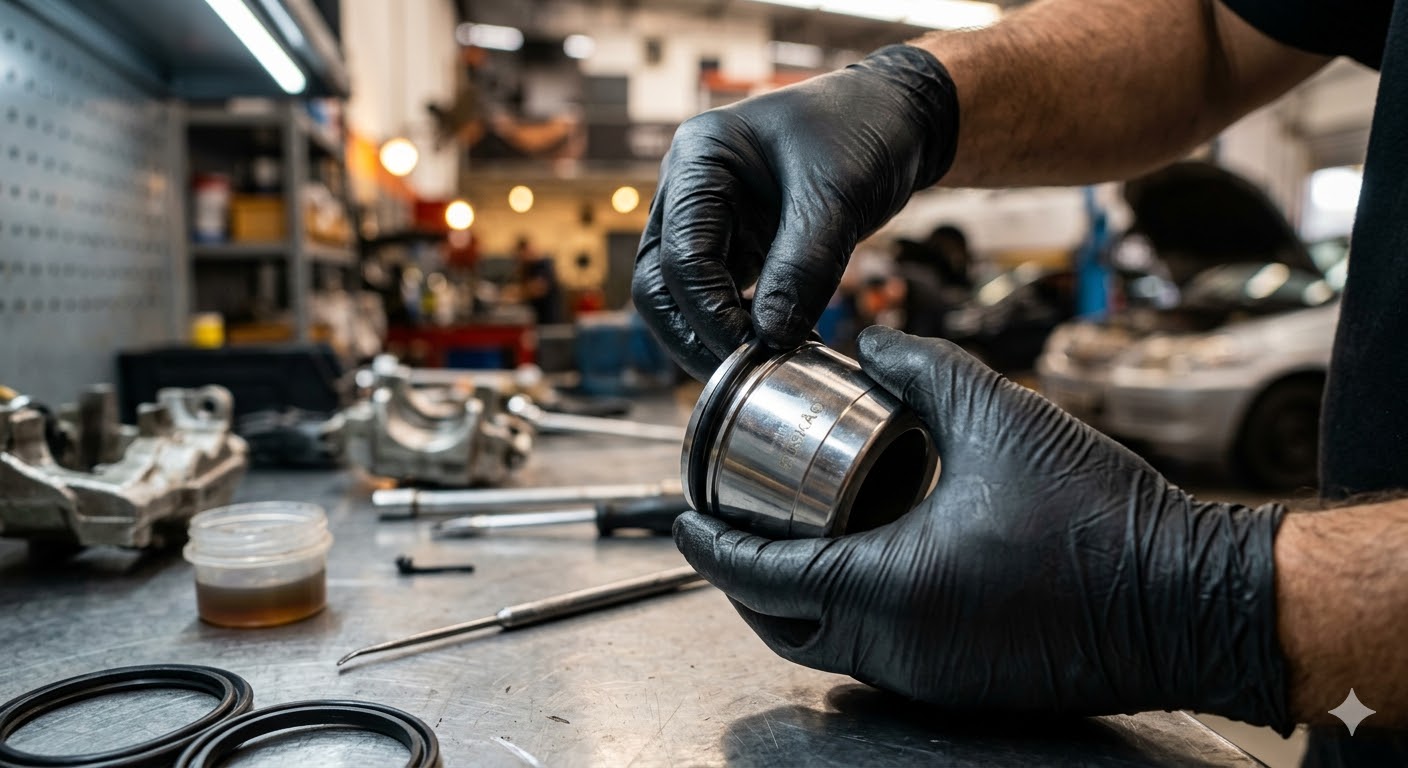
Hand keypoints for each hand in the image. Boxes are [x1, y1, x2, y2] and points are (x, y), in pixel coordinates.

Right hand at [633, 46, 958, 379]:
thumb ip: (803, 267)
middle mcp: (689, 187)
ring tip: (767, 365)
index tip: (753, 354)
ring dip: (714, 335)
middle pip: (660, 282)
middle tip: (745, 375)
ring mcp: (708, 216)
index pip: (681, 256)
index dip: (711, 314)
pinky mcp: (735, 241)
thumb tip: (771, 337)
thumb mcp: (837, 196)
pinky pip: (720, 294)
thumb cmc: (865, 129)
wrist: (899, 118)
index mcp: (700, 158)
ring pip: (682, 296)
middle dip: (696, 334)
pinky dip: (741, 325)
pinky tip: (780, 344)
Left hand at [674, 326, 1292, 730]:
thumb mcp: (999, 416)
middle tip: (727, 526)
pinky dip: (842, 614)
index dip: (709, 544)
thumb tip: (870, 339)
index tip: (681, 515)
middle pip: (776, 625)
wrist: (1191, 599)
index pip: (758, 576)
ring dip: (790, 598)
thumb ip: (920, 368)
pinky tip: (857, 565)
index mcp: (886, 588)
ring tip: (785, 538)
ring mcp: (926, 678)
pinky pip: (871, 656)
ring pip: (823, 646)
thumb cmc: (1098, 514)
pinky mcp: (959, 687)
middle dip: (738, 579)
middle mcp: (894, 650)